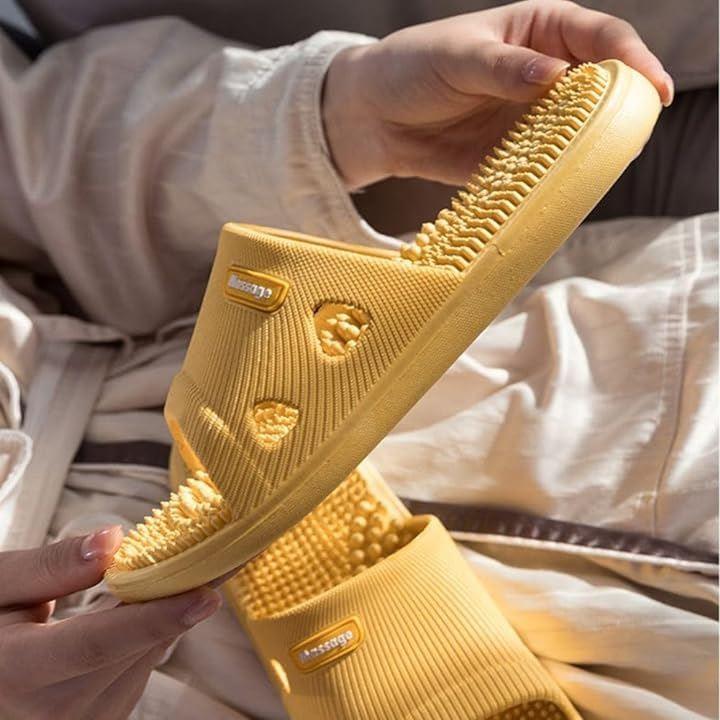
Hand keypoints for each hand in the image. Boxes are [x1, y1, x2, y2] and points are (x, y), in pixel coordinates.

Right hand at [0, 526, 220, 719]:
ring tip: (189, 569)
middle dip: (179, 600)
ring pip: (145, 659)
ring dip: (168, 615)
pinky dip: (152, 633)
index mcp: (16, 673)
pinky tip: (149, 605)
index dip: (155, 618)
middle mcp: (50, 713)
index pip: (96, 644)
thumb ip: (49, 566)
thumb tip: (113, 541)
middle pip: (134, 648)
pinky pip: (140, 670)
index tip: (206, 594)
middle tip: (222, 555)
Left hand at [323, 0, 672, 189]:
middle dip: (622, 111)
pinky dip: (554, 182)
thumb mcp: (457, 56)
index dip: (633, 60)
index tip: (651, 89)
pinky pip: (543, 172)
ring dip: (590, 153)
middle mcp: (546, 78)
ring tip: (599, 167)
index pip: (601, 39)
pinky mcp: (512, 161)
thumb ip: (504, 67)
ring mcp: (531, 122)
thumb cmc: (413, 67)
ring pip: (578, 137)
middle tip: (633, 135)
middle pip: (602, 92)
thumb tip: (554, 75)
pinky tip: (560, 190)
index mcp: (541, 32)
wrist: (373, 117)